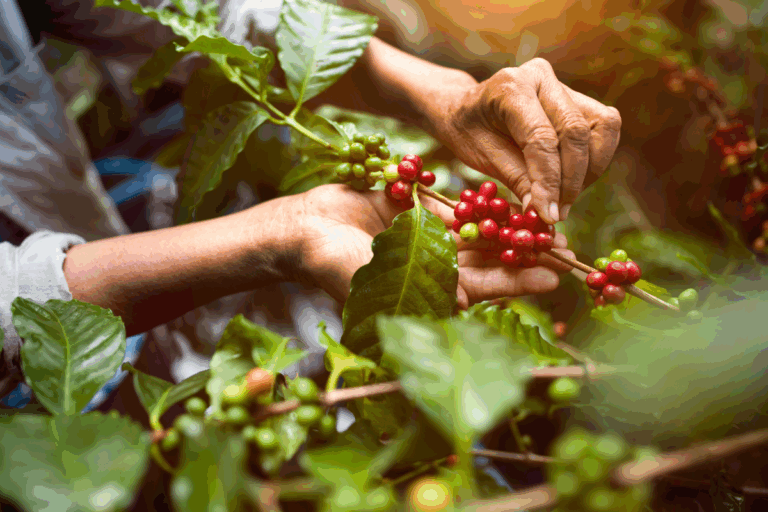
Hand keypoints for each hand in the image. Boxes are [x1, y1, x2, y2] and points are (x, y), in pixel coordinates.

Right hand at [290, 184, 575, 307]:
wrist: (302, 229)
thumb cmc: (330, 263)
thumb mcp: (374, 281)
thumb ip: (417, 289)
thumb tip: (465, 303)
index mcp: (428, 292)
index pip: (482, 288)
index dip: (517, 282)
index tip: (553, 276)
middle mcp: (433, 268)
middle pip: (488, 261)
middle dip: (524, 255)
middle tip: (566, 247)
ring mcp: (425, 239)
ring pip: (477, 233)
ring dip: (510, 227)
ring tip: (546, 219)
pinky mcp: (416, 213)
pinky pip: (455, 207)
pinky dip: (480, 204)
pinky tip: (510, 197)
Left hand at [431, 58, 621, 223]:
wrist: (465, 109)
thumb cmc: (468, 132)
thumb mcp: (481, 157)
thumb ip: (516, 180)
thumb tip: (546, 214)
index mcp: (510, 87)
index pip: (541, 138)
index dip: (549, 181)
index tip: (548, 215)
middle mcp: (541, 77)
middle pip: (576, 131)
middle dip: (572, 180)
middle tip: (557, 213)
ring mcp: (563, 85)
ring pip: (602, 128)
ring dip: (589, 171)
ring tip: (564, 198)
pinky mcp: (579, 98)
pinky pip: (603, 129)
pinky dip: (594, 160)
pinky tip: (571, 181)